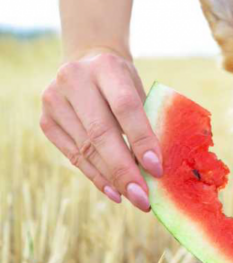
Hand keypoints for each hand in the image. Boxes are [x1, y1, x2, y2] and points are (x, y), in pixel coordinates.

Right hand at [39, 49, 161, 210]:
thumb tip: (157, 168)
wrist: (87, 64)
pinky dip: (97, 176)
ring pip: (86, 149)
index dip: (141, 139)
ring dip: (112, 178)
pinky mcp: (46, 121)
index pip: (125, 107)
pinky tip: (115, 192)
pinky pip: (74, 156)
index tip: (157, 169)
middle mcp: (74, 80)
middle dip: (124, 169)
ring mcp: (54, 100)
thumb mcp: (139, 89)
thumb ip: (147, 120)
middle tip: (144, 197)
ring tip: (135, 198)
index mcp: (106, 67)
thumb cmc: (123, 83)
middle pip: (101, 133)